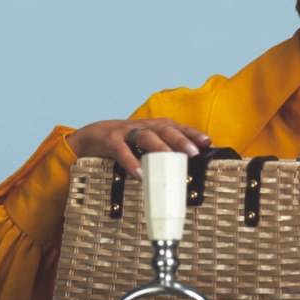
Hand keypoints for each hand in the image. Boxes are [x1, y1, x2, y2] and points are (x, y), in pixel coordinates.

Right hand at [67, 118, 211, 177]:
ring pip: (146, 136)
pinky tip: (139, 173)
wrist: (91, 136)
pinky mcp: (111, 140)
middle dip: (181, 140)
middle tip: (193, 152)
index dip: (193, 134)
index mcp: (157, 126)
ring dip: (159, 147)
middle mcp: (145, 126)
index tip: (208, 142)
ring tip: (170, 159)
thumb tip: (185, 168)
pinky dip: (131, 161)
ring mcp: (127, 131)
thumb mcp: (147, 143)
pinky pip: (122, 150)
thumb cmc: (126, 142)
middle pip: (166, 130)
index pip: (179, 128)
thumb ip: (164, 152)